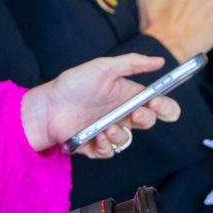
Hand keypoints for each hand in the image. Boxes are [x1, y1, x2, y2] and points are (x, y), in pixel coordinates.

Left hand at [20, 53, 178, 156]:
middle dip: (146, 119)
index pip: (158, 105)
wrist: (47, 105)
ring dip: (121, 135)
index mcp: (127, 95)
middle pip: (148, 122)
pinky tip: (96, 137)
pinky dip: (105, 146)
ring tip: (107, 128)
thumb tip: (159, 61)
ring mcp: (109, 130)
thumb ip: (132, 63)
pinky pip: (109, 151)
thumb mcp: (102, 67)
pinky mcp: (95, 145)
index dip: (165, 107)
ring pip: (127, 139)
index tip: (157, 103)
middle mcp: (121, 114)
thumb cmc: (73, 84)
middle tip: (135, 114)